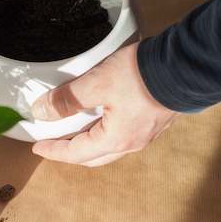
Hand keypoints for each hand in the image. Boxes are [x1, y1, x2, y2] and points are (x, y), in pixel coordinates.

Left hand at [31, 43, 177, 165]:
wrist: (183, 65)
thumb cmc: (143, 75)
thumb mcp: (97, 83)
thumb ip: (68, 99)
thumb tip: (41, 111)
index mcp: (116, 139)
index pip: (76, 154)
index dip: (54, 151)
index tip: (38, 147)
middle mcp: (132, 142)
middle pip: (93, 156)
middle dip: (70, 151)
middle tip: (53, 141)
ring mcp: (146, 133)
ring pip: (109, 146)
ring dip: (88, 141)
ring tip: (73, 128)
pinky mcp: (153, 120)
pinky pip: (122, 134)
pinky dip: (104, 131)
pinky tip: (101, 116)